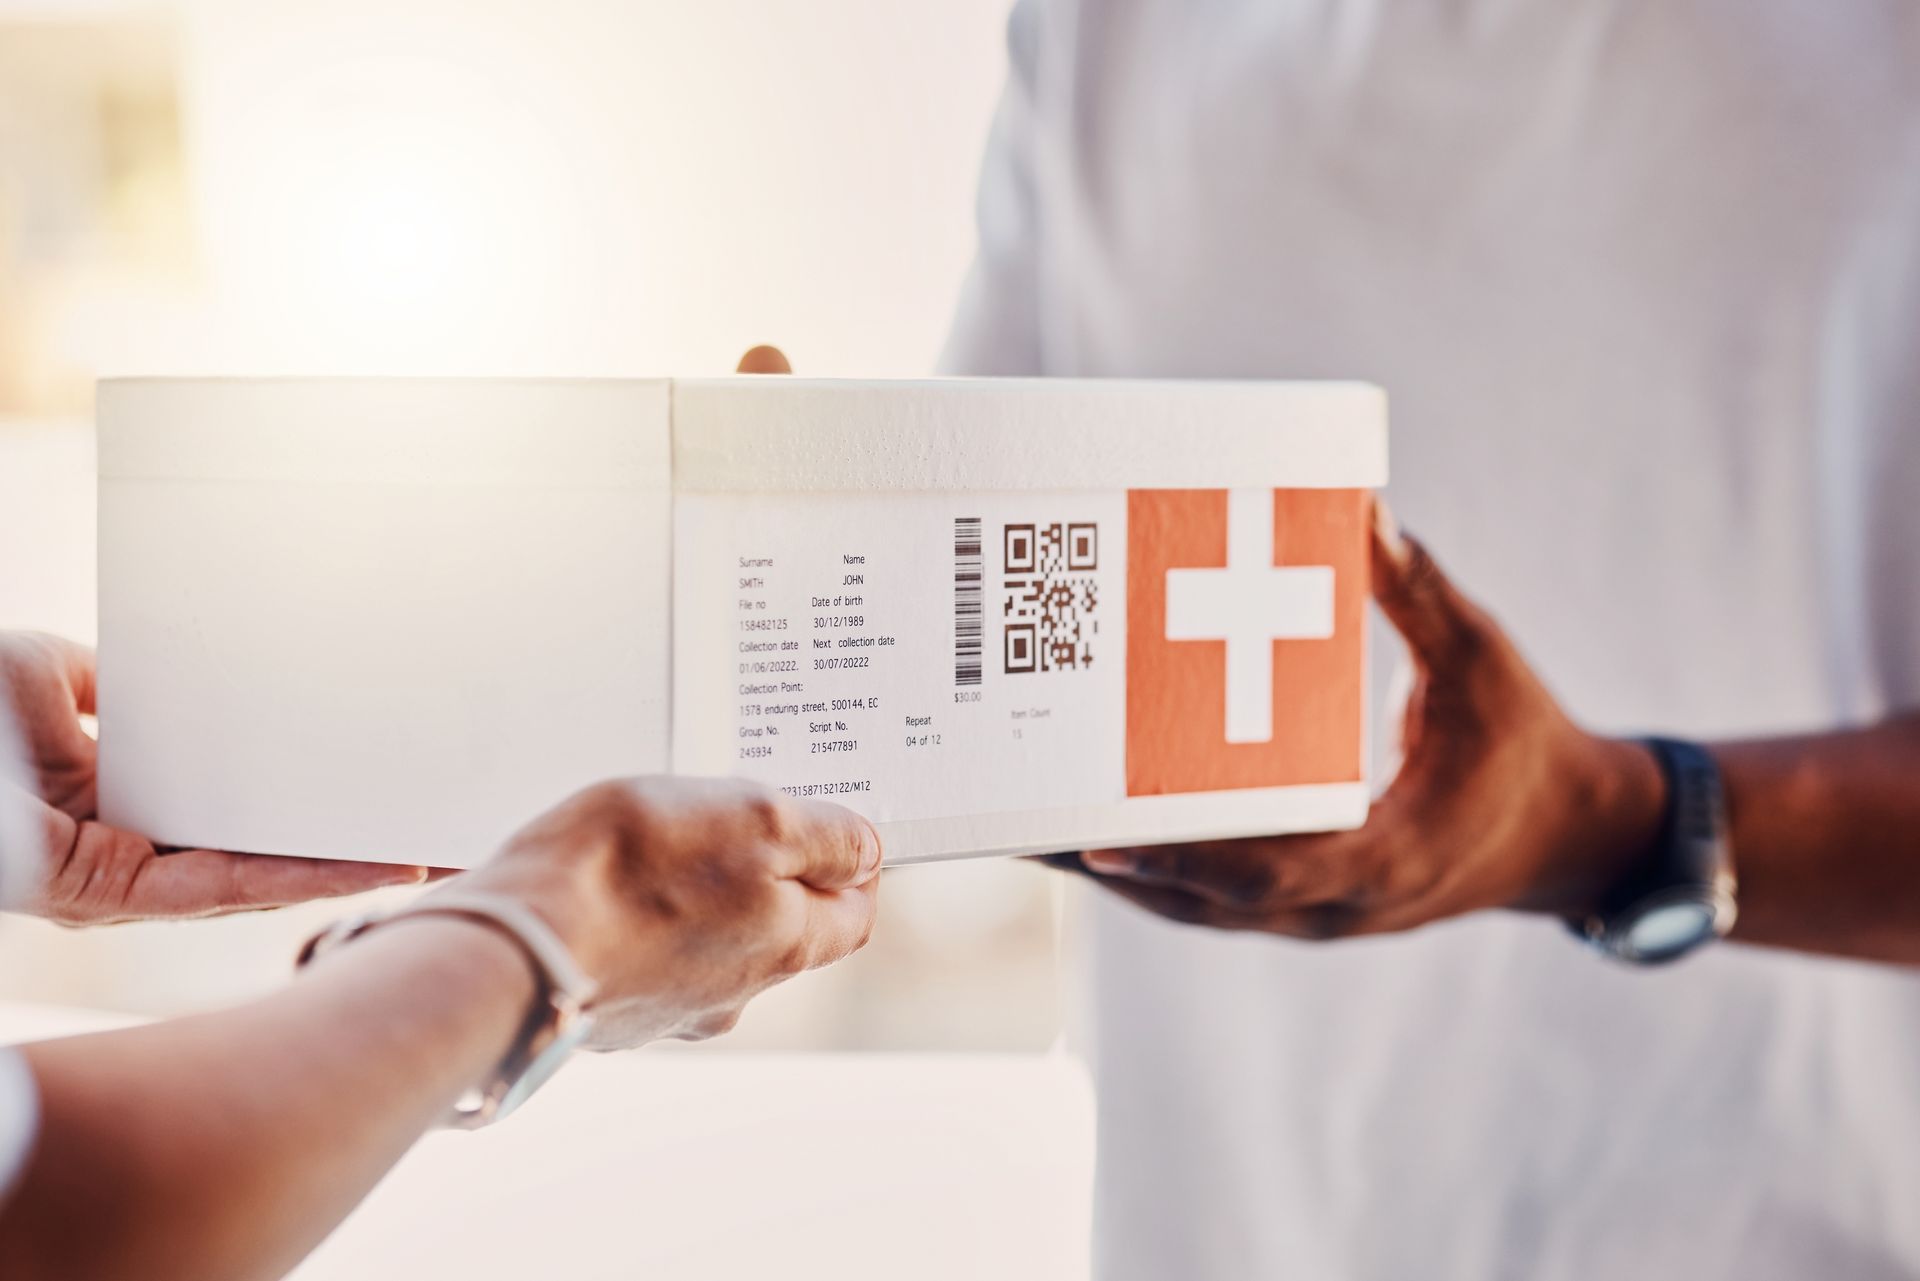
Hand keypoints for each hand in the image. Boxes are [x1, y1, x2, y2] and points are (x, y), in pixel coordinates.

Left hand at [0, 631, 426, 923]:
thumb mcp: (50, 674)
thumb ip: (112, 687)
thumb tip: (163, 678)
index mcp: (114, 808)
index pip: (234, 816)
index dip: (308, 809)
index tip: (374, 789)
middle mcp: (127, 857)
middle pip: (264, 858)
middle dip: (353, 851)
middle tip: (436, 835)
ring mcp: (124, 883)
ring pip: (261, 881)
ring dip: (353, 873)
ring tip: (432, 856)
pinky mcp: (115, 894)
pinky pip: (226, 888)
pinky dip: (308, 878)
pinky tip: (375, 867)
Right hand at [450, 775, 880, 1046]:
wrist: (509, 944)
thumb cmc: (631, 870)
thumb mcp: (757, 820)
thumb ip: (826, 839)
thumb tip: (868, 853)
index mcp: (786, 948)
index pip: (853, 915)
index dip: (852, 867)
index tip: (831, 826)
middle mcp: (735, 994)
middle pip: (779, 928)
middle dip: (766, 871)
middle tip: (730, 818)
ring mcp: (667, 1010)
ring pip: (707, 942)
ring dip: (694, 894)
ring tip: (654, 841)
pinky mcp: (606, 1009)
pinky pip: (641, 956)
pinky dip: (636, 918)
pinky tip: (603, 883)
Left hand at [1064, 505, 1667, 938]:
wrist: (1568, 837)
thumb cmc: (1524, 743)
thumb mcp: (1482, 661)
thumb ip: (1418, 594)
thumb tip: (1359, 510)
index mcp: (1391, 855)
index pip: (1270, 873)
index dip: (1184, 860)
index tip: (1099, 838)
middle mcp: (1340, 904)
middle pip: (1200, 899)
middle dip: (1105, 865)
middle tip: (1011, 819)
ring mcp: (1317, 916)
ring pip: (1194, 907)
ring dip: (1110, 874)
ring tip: (1017, 824)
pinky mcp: (1302, 906)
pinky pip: (1210, 896)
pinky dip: (1148, 868)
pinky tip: (1082, 826)